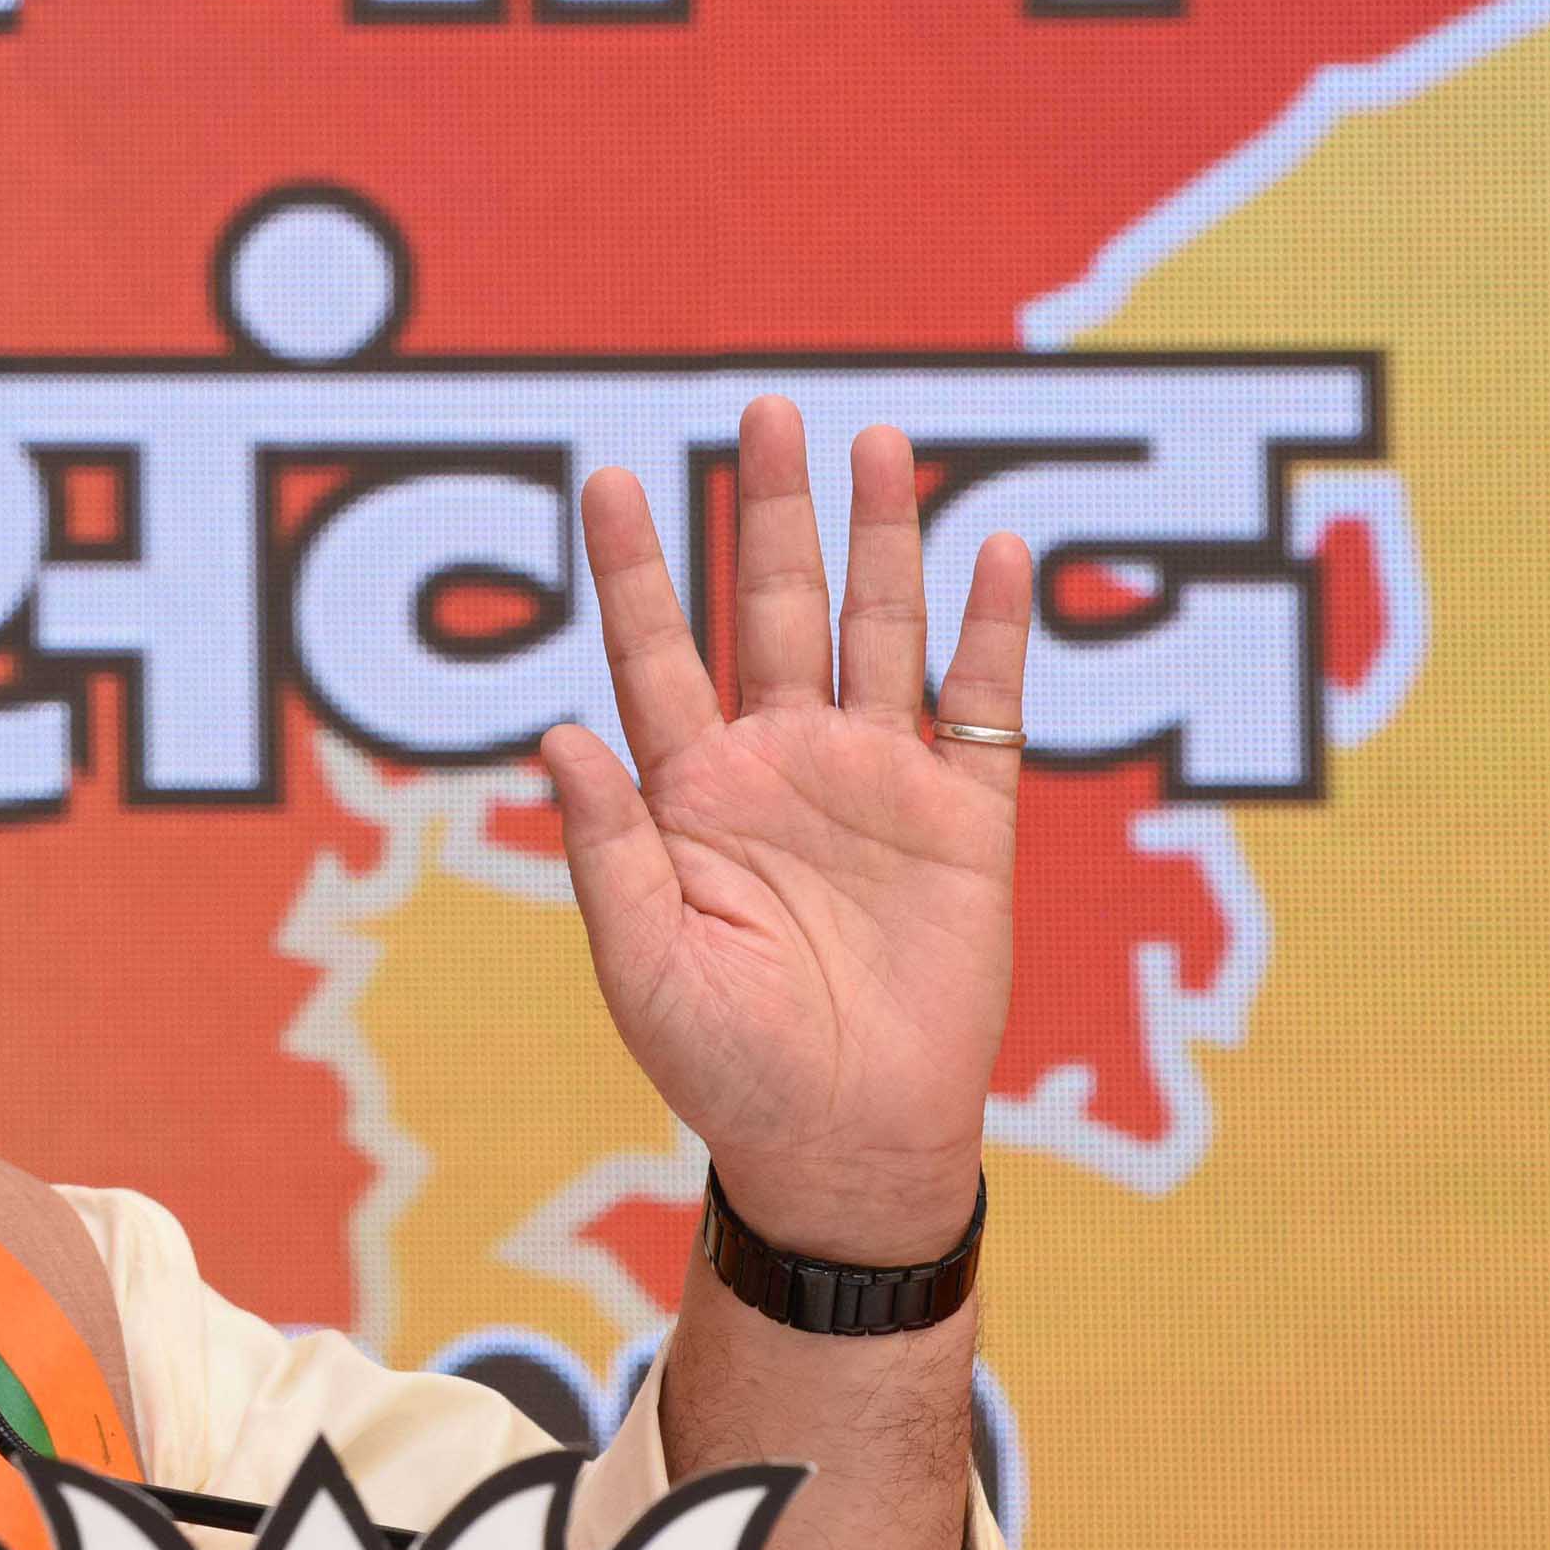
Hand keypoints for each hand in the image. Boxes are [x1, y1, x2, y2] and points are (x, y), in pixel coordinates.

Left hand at [536, 399, 1032, 1263]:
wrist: (845, 1142)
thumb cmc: (725, 1066)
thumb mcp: (644, 963)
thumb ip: (606, 847)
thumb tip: (556, 733)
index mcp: (691, 794)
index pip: (655, 654)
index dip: (635, 569)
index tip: (607, 479)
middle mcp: (781, 766)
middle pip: (774, 610)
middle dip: (768, 512)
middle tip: (764, 407)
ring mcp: (875, 784)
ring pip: (879, 632)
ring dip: (881, 541)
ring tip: (878, 443)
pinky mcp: (964, 820)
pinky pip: (981, 707)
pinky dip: (990, 631)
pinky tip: (994, 552)